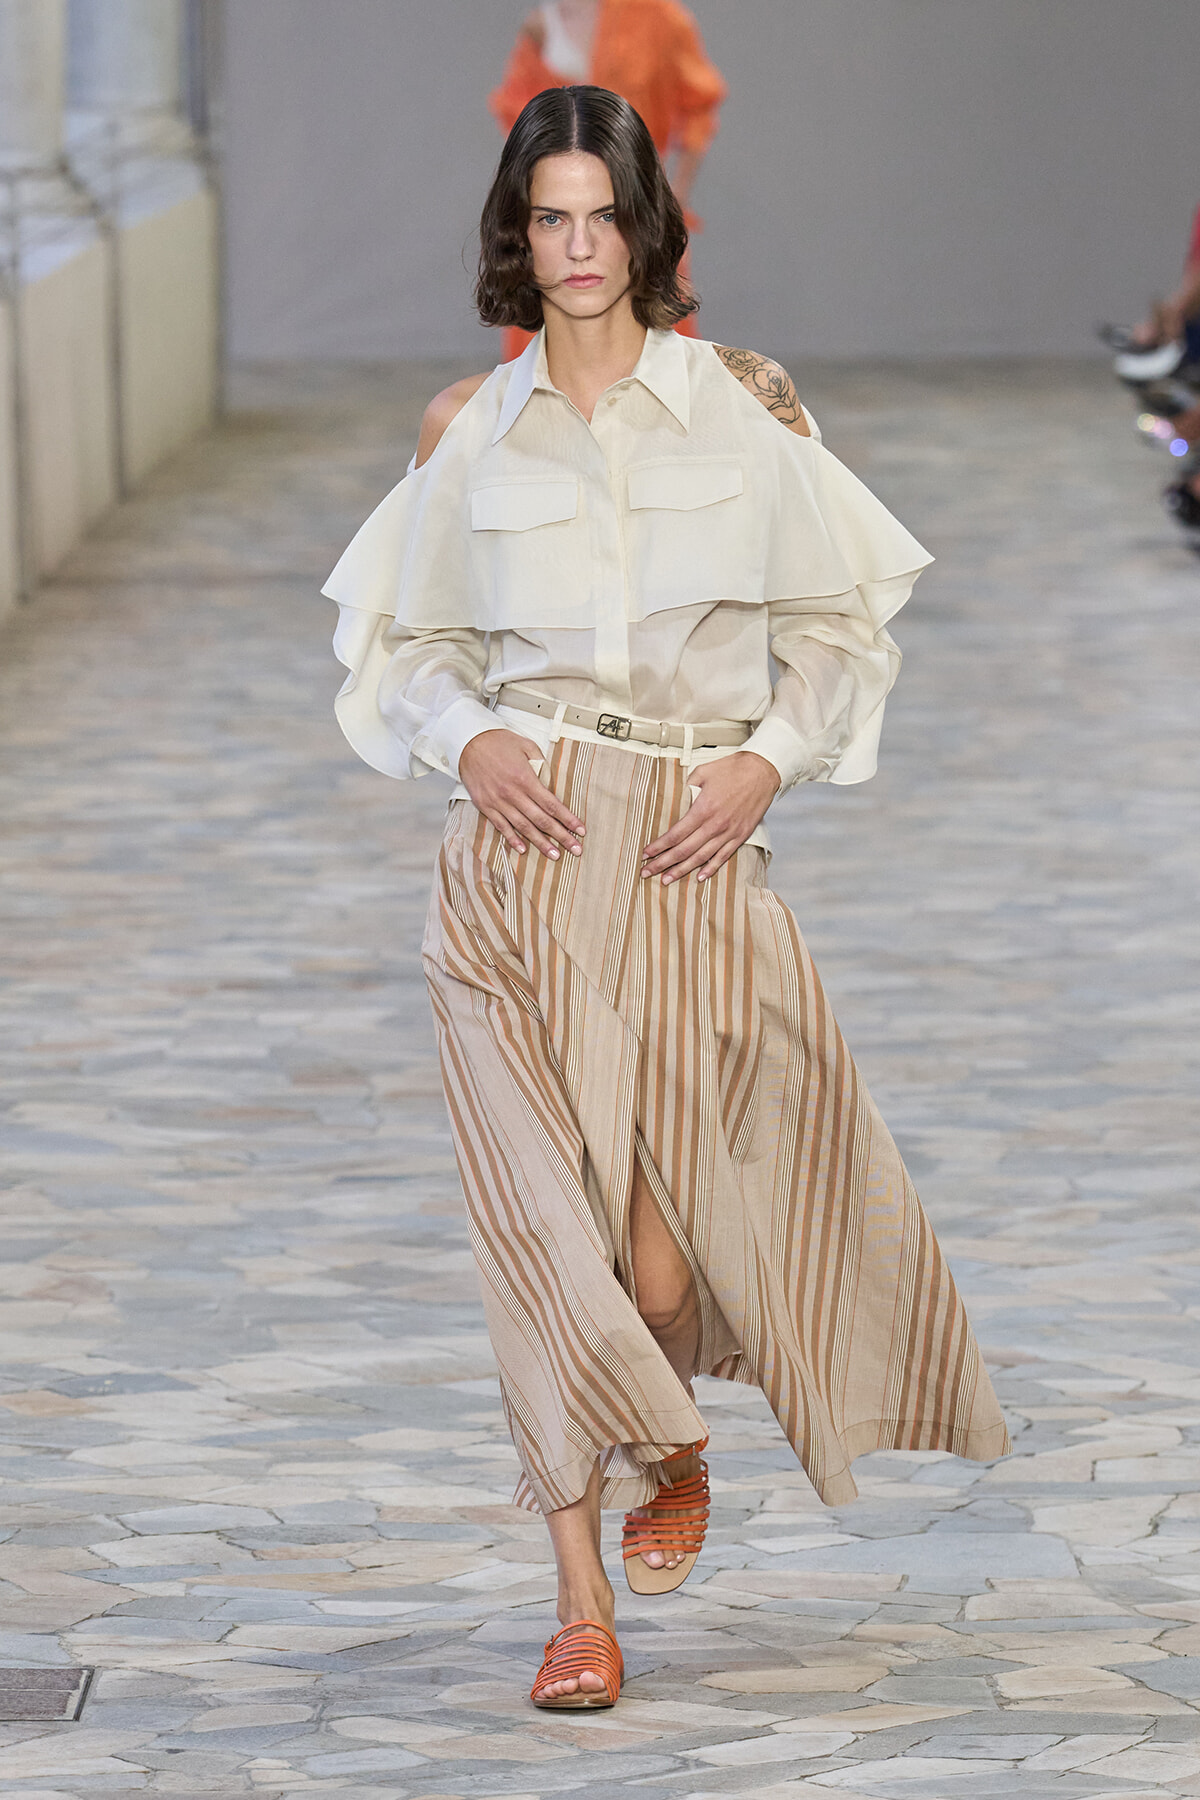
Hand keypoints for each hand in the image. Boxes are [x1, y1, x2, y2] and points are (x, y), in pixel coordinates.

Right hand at [458, 729, 584, 859]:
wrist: (468, 742)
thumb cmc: (499, 741)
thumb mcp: (526, 745)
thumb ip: (541, 763)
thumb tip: (551, 780)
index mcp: (526, 778)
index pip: (552, 804)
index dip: (568, 819)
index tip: (580, 830)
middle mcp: (513, 793)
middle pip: (542, 820)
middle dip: (561, 836)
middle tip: (575, 850)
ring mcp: (498, 802)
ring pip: (523, 827)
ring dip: (540, 843)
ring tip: (554, 855)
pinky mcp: (485, 806)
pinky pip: (501, 826)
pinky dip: (512, 839)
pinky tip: (523, 849)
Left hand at [641, 751, 779, 884]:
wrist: (763, 771)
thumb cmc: (733, 769)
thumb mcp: (703, 772)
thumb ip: (686, 786)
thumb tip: (675, 797)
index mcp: (703, 809)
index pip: (675, 834)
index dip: (659, 846)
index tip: (645, 854)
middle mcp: (715, 825)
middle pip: (684, 850)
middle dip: (663, 863)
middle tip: (647, 872)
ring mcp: (729, 832)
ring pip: (701, 857)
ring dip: (682, 870)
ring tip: (666, 880)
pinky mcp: (741, 836)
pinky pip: (723, 856)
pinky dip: (710, 868)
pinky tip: (698, 877)